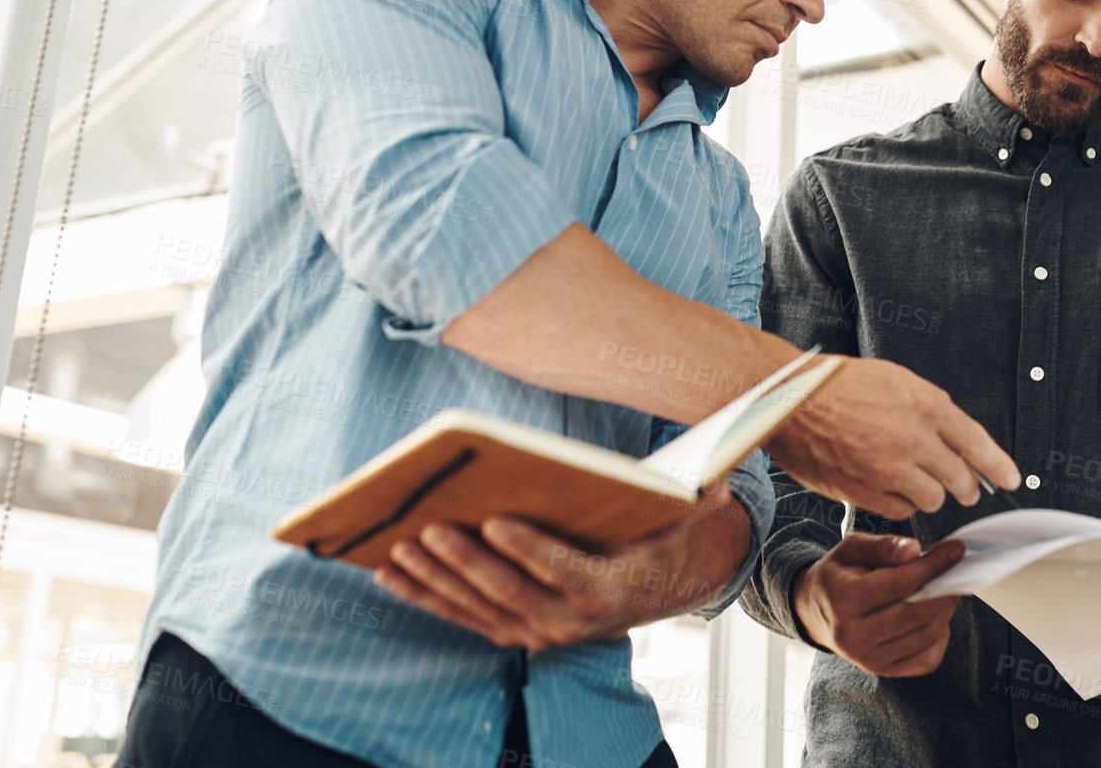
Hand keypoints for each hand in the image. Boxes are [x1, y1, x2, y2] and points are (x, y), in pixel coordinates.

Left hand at [373, 481, 750, 649]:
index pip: (565, 572)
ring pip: (478, 608)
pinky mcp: (514, 629)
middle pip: (510, 593)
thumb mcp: (685, 510)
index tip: (494, 521)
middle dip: (465, 562)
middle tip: (431, 527)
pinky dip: (424, 596)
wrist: (666, 582)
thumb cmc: (666, 531)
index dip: (529, 550)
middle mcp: (573, 620)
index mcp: (612, 589)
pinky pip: (462, 616)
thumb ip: (692, 491)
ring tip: (400, 546)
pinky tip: (390, 572)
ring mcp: (540, 631)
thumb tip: (710, 469)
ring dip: (435, 580)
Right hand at [766, 357, 1019, 518]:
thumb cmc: (835, 386)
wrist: (789, 402)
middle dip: (964, 485)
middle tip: (962, 486)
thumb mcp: (894, 381)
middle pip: (959, 478)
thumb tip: (956, 437)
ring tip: (912, 479)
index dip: (997, 464)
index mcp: (924, 405)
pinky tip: (887, 486)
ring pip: (932, 499)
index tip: (1010, 478)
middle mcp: (913, 439)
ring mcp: (890, 470)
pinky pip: (900, 511)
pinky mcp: (867, 493)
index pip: (976, 442)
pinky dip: (900, 502)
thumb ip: (929, 409)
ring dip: (929, 493)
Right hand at [793, 532, 964, 677]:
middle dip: (945, 589)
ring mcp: (869, 659)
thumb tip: (914, 550)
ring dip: (945, 610)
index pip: (900, 583)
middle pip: (916, 613)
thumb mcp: (850, 549)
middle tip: (956, 571)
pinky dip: (940, 635)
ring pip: (927, 635)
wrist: (815, 613)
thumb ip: (882, 546)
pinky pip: (928, 658)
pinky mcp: (884, 671)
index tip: (955, 551)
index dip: (933, 566)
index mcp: (842, 600)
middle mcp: (853, 636)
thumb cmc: (838, 575)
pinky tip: (933, 616)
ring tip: (945, 589)